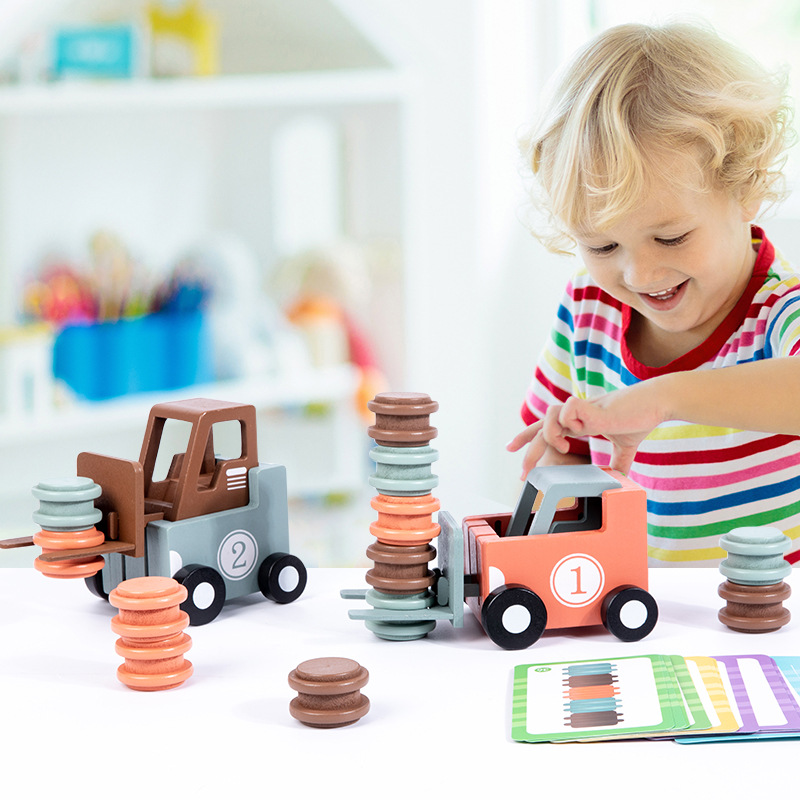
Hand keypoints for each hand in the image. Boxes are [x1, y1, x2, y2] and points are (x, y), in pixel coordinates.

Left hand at [508, 383, 667, 475]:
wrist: (657, 402)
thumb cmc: (640, 418)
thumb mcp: (625, 447)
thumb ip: (617, 463)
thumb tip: (618, 481)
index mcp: (579, 422)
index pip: (545, 427)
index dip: (528, 437)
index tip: (511, 448)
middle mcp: (576, 415)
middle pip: (541, 427)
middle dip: (528, 449)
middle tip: (523, 473)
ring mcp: (583, 410)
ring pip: (549, 414)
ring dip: (550, 434)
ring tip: (563, 446)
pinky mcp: (593, 407)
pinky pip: (568, 410)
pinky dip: (569, 421)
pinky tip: (582, 429)